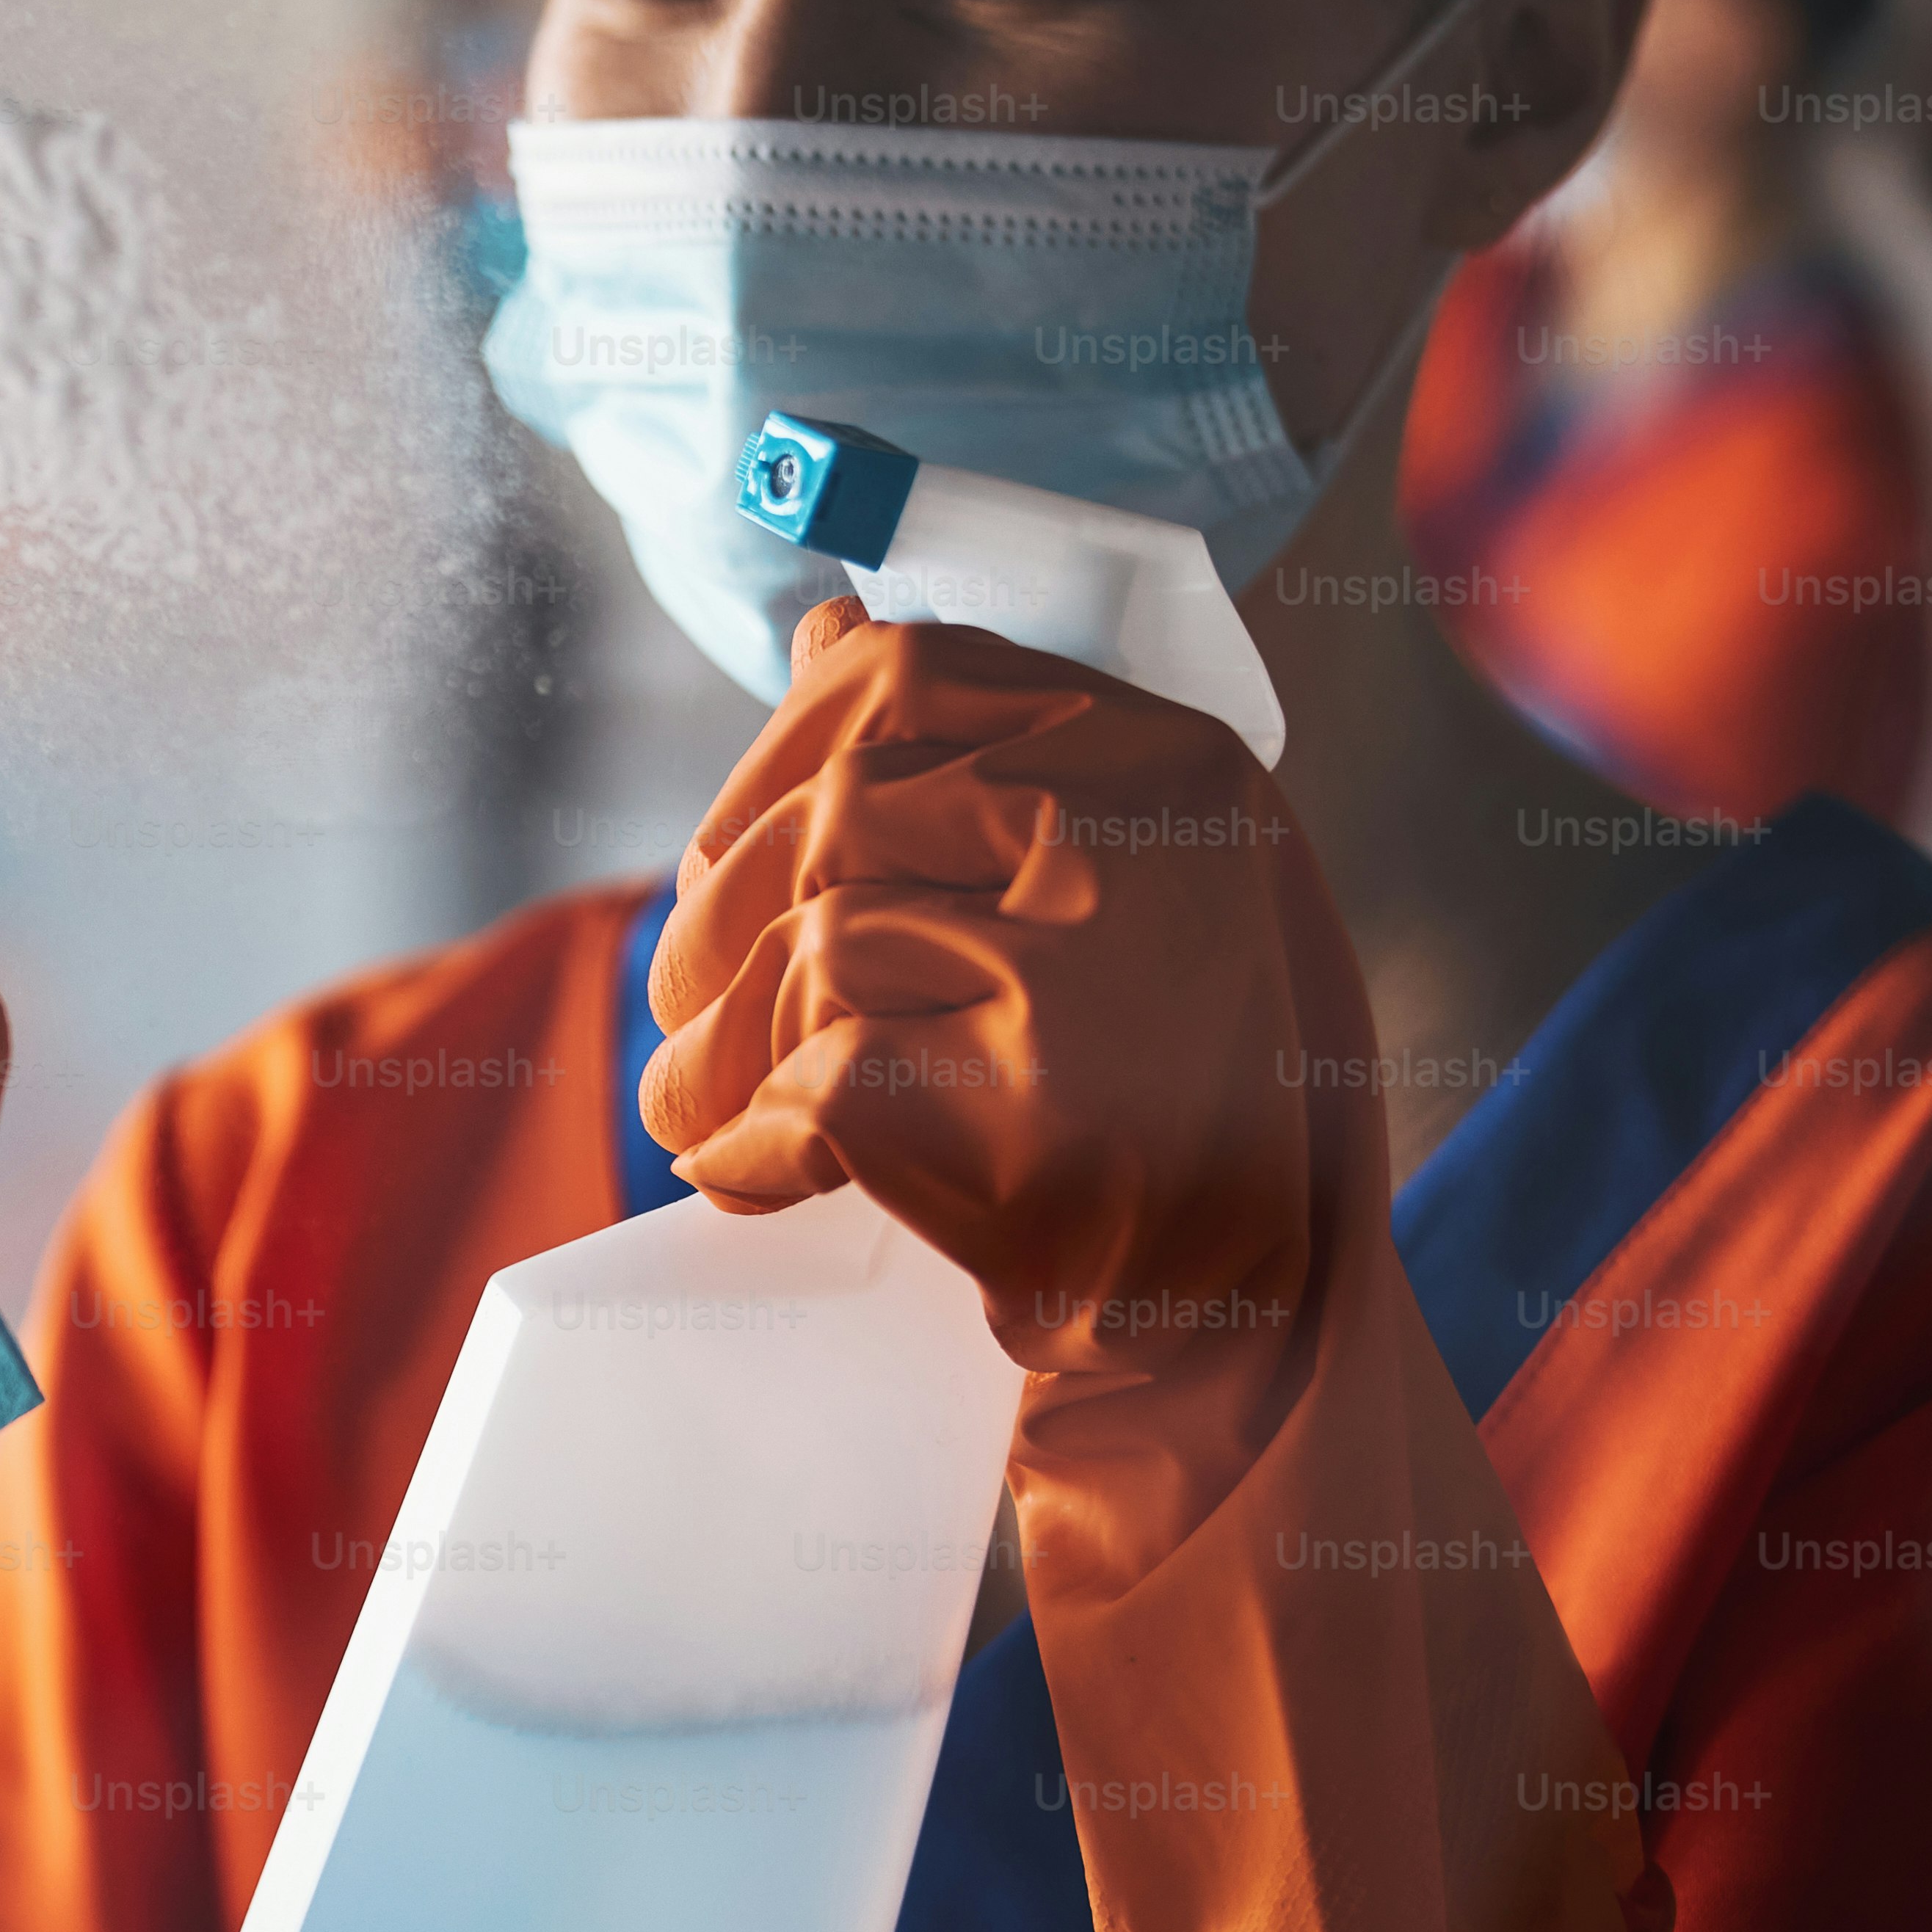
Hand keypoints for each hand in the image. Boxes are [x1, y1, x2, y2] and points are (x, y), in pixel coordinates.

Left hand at [634, 594, 1352, 1392]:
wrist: (1249, 1304)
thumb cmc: (1169, 1083)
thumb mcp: (1125, 880)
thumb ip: (986, 759)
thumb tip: (821, 627)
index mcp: (1165, 757)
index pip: (903, 676)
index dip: (773, 761)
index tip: (722, 857)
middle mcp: (1140, 837)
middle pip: (833, 819)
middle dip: (716, 918)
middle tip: (682, 1006)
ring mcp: (1089, 968)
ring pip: (814, 948)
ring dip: (716, 1042)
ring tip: (690, 1104)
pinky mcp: (1028, 1107)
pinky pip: (818, 1079)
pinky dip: (752, 1135)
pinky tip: (750, 1176)